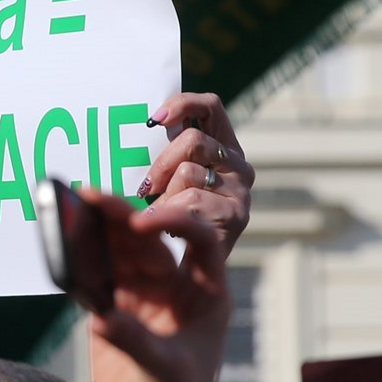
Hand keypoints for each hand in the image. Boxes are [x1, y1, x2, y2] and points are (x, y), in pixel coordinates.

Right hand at [85, 191, 247, 381]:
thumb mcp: (165, 376)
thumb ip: (135, 342)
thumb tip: (101, 316)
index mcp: (205, 297)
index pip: (199, 242)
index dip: (174, 223)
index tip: (142, 222)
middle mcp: (176, 292)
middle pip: (149, 242)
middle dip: (121, 216)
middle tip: (91, 196)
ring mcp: (143, 303)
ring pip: (120, 254)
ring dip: (98, 232)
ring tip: (72, 207)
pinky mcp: (113, 316)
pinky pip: (96, 279)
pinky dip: (80, 263)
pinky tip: (62, 245)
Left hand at [138, 92, 254, 251]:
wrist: (189, 276)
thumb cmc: (171, 221)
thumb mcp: (169, 181)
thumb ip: (166, 157)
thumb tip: (141, 128)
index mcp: (224, 148)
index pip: (211, 108)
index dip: (183, 104)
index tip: (154, 119)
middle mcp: (239, 166)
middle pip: (193, 141)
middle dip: (162, 163)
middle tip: (146, 187)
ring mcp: (240, 192)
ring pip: (189, 173)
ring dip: (165, 196)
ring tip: (162, 217)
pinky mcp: (235, 217)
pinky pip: (191, 203)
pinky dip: (170, 216)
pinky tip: (169, 232)